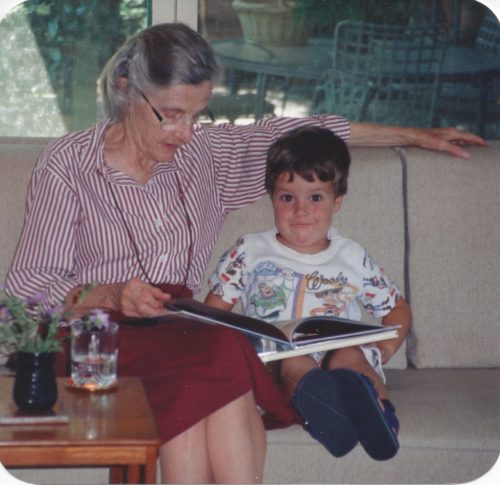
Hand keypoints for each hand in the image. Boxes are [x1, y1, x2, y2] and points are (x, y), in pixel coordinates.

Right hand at [118, 278, 171, 316]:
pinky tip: (150, 312)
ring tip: (159, 311)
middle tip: (165, 311)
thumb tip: (167, 297)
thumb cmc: (130, 287)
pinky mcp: (126, 313)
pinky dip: (147, 314)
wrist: (113, 294)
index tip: (167, 300)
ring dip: (153, 313)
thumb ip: (155, 291)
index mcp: (134, 285)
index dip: (159, 298)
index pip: (148, 293)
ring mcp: (126, 305)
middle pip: (144, 306)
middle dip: (156, 310)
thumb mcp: (143, 284)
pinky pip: (140, 315)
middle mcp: (129, 295)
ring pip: (143, 313)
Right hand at [349, 122, 485, 157]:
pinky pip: (429, 140)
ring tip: (479, 144)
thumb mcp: (379, 156)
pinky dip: (446, 146)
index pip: (436, 137)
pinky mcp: (406, 135)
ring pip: (442, 134)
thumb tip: (390, 173)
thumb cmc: (362, 145)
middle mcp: (412, 132)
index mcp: (408, 137)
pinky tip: (459, 151)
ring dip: (462, 139)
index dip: (453, 139)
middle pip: (445, 132)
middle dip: (466, 137)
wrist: (349, 134)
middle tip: (483, 143)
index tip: (468, 145)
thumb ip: (388, 161)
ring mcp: (410, 132)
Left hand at [404, 127, 485, 158]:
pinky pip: (449, 143)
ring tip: (471, 151)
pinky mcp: (434, 140)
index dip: (478, 140)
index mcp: (451, 132)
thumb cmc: (420, 138)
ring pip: (456, 140)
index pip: (469, 136)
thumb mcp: (438, 144)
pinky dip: (455, 147)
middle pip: (464, 137)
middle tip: (482, 149)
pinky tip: (452, 152)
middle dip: (473, 142)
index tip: (486, 145)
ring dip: (464, 145)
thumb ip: (453, 149)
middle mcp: (447, 133)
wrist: (406, 137)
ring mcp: (441, 136)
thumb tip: (468, 155)